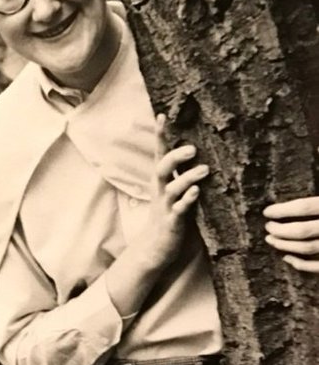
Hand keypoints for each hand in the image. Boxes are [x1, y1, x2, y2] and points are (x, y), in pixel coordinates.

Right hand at [145, 114, 209, 268]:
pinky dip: (187, 200)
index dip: (160, 136)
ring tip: (204, 170)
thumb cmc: (171, 217)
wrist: (156, 248)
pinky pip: (179, 210)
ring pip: (172, 188)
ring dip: (187, 177)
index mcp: (162, 181)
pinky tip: (197, 192)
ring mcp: (165, 206)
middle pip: (162, 167)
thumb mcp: (176, 193)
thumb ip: (186, 175)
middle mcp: (161, 190)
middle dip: (175, 156)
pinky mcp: (172, 223)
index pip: (160, 154)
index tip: (162, 116)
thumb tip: (207, 153)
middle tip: (192, 149)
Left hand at [263, 195, 318, 272]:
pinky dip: (301, 264)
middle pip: (302, 230)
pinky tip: (286, 258)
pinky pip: (317, 266)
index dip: (282, 210)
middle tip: (267, 227)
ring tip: (270, 239)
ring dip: (285, 245)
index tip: (267, 212)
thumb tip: (290, 203)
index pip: (305, 207)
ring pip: (307, 247)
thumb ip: (314, 203)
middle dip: (280, 230)